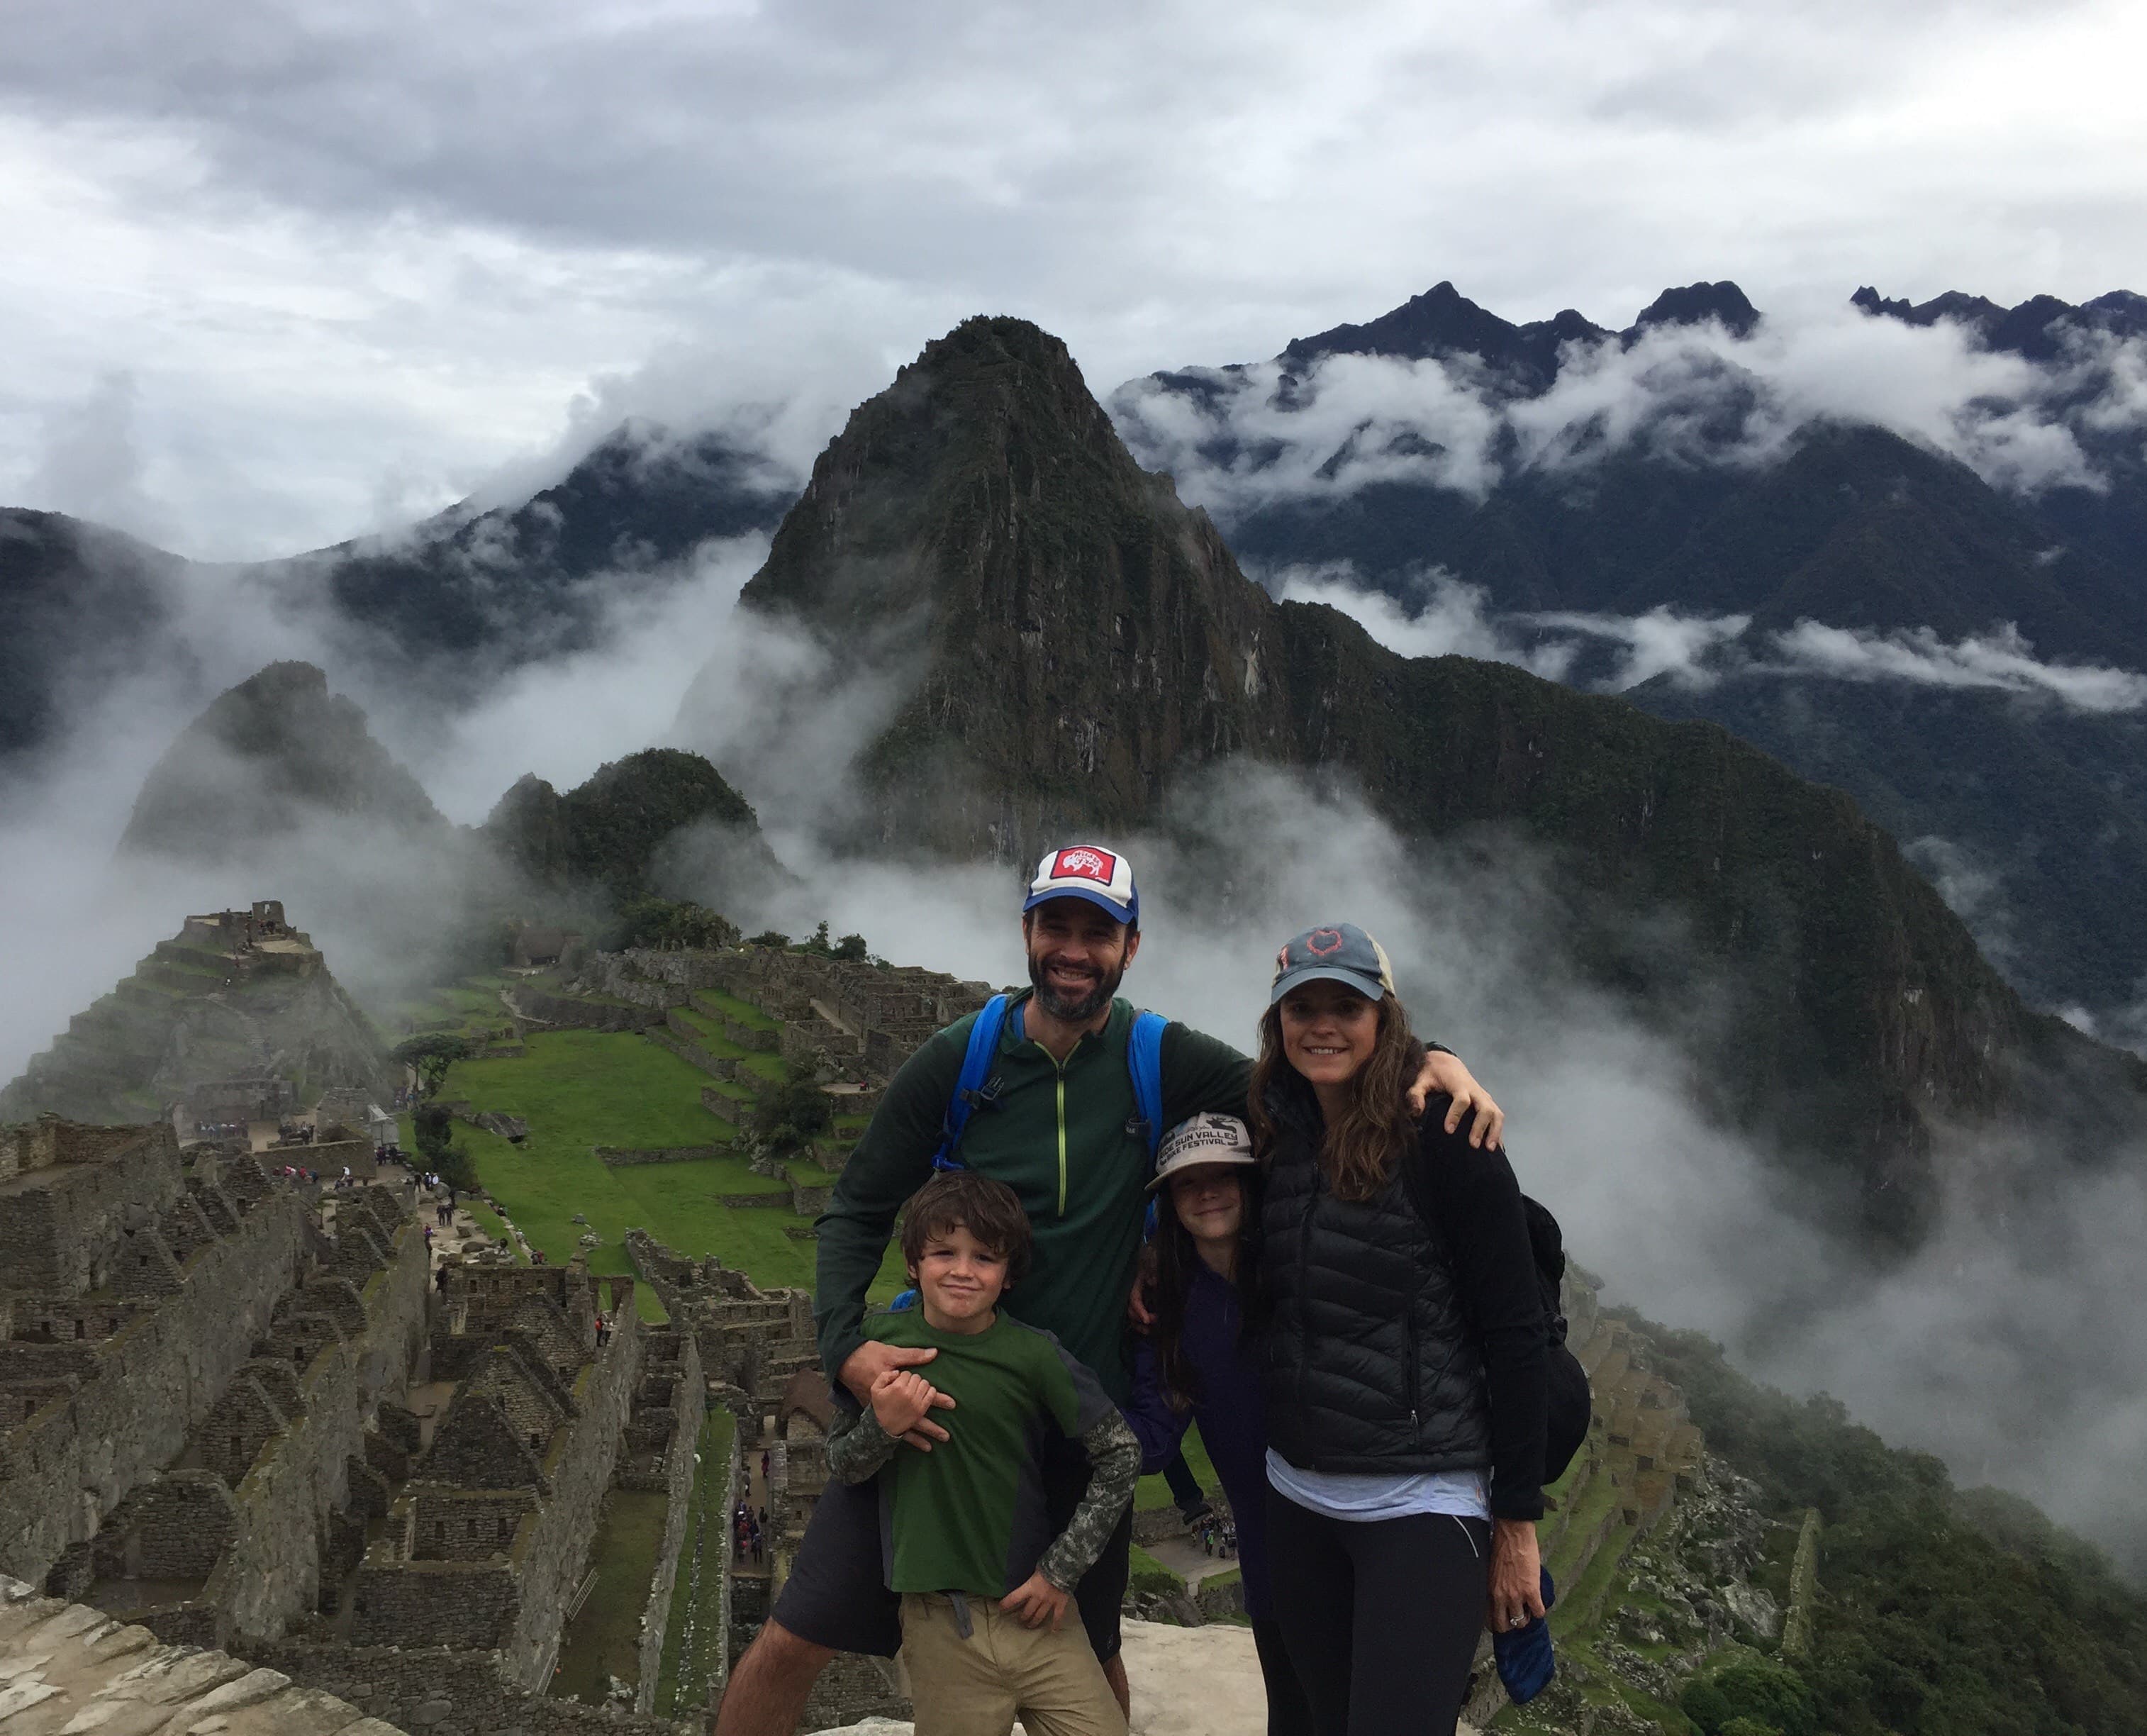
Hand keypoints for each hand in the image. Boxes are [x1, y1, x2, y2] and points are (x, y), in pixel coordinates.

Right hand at [839, 1341, 953, 1447]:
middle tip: (946, 1436)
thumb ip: (913, 1356)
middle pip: (916, 1417)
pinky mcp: (877, 1411)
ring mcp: (884, 1409)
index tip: (952, 1404)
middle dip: (931, 1427)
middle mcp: (892, 1403)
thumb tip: (934, 1353)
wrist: (845, 1363)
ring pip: (907, 1426)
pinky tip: (914, 1444)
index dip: (938, 1399)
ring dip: (921, 1435)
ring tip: (934, 1444)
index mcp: (898, 1389)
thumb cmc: (868, 1356)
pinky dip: (907, 1438)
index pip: (921, 1394)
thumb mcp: (891, 1354)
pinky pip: (894, 1429)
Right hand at [870, 1369, 941, 1440]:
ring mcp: (916, 1402)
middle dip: (912, 1380)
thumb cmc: (879, 1406)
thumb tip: (897, 1372)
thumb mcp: (875, 1389)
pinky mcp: (922, 1409)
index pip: (907, 1373)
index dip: (903, 1377)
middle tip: (907, 1386)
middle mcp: (908, 1394)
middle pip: (917, 1377)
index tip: (900, 1382)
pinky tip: (925, 1392)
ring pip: (925, 1384)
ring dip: (921, 1384)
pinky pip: (932, 1394)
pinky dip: (930, 1391)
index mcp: (897, 1387)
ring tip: (916, 1388)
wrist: (883, 1427)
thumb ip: (884, 1376)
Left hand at [1001, 1569, 1070, 1629]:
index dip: (1006, 1603)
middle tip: (1020, 1620)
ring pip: (1039, 1615)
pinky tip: (1053, 1631)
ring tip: (1030, 1626)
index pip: (1014, 1597)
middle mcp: (1038, 1597)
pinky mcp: (1060, 1603)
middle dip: (1023, 1617)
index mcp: (1030, 1587)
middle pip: (1027, 1611)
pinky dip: (1055, 1624)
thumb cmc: (1048, 1565)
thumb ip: (1032, 1578)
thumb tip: (1030, 1580)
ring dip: (1034, 1622)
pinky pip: (1057, 1616)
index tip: (1000, 1608)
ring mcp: (1049, 1602)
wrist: (1064, 1567)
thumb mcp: (1036, 1569)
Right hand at [1127, 1245, 1158, 1332]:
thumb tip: (1152, 1282)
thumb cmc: (1154, 1254)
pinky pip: (1140, 1315)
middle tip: (1154, 1322)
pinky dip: (1143, 1324)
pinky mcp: (1146, 1300)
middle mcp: (1136, 1291)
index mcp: (1136, 1283)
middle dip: (1140, 1318)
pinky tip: (1150, 1329)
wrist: (1158, 1250)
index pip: (1134, 1299)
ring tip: (1150, 1331)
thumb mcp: (1153, 1258)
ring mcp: (1140, 1297)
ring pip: (1132, 1315)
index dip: (1139, 1310)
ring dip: (1139, 1325)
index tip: (1148, 1320)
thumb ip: (1152, 1269)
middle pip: (1130, 1310)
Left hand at [1413, 1051, 1504, 1149]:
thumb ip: (1416, 1094)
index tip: (1449, 1130)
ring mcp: (1483, 1096)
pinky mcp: (1487, 1102)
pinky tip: (1497, 1147)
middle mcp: (1475, 1090)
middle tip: (1473, 1144)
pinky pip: (1497, 1117)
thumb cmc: (1432, 1074)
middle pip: (1485, 1108)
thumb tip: (1417, 1112)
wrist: (1446, 1063)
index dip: (1456, 1114)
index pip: (1462, 1099)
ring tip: (1489, 1149)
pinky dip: (1498, 1131)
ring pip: (1496, 1113)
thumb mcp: (1420, 1080)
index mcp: (1458, 1084)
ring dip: (1495, 1131)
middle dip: (1481, 1127)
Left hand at [1487, 1517, 1543, 1633]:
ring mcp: (1516, 1595)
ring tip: (1528, 1609)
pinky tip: (1538, 1603)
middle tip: (1516, 1617)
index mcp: (1488, 1591)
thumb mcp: (1490, 1571)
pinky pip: (1538, 1612)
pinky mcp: (1531, 1591)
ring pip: (1521, 1622)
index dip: (1497, 1623)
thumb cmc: (1500, 1547)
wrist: (1513, 1534)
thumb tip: (1497, 1597)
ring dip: (1526, 1619)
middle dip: (1510, 1624)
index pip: (1488, 1620)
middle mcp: (1500, 1597)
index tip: (1502, 1620)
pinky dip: (1539, 1611)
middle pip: (1504, 1626)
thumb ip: (1493, 1586)